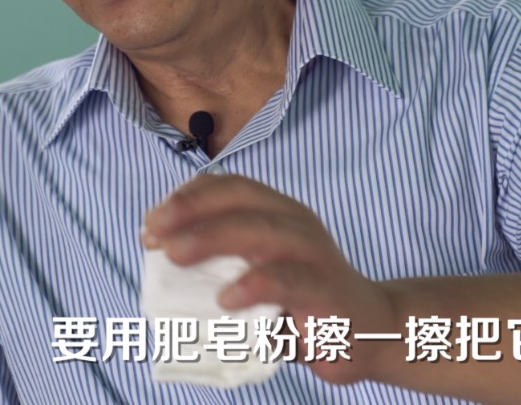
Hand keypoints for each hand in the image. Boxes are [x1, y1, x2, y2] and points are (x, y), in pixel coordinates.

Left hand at [140, 174, 400, 384]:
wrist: (370, 332)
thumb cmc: (303, 305)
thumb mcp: (258, 278)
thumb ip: (221, 269)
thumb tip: (161, 274)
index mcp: (278, 213)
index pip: (229, 188)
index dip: (187, 198)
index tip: (151, 223)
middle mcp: (296, 224)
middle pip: (240, 201)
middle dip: (190, 212)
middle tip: (153, 233)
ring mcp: (314, 254)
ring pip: (261, 231)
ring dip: (213, 238)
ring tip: (175, 255)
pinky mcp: (326, 289)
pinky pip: (289, 279)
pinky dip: (256, 284)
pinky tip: (226, 298)